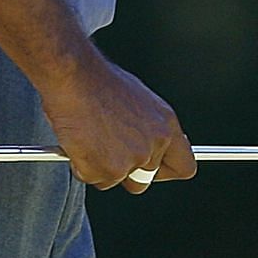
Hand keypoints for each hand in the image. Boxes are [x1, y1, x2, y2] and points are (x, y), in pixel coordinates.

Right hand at [39, 46, 195, 193]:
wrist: (73, 77)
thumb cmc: (98, 82)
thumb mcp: (137, 100)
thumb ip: (147, 127)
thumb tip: (145, 142)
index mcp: (165, 124)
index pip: (184, 166)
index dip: (165, 172)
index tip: (154, 170)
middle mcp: (155, 144)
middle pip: (145, 179)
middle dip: (125, 171)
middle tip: (108, 150)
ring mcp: (133, 159)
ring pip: (116, 180)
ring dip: (101, 167)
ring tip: (90, 137)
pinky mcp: (110, 170)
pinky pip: (94, 179)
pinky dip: (83, 166)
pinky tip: (79, 141)